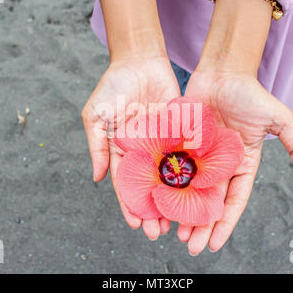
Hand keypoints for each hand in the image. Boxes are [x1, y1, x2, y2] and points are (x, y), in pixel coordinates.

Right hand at [81, 56, 180, 239]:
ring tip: (178, 221)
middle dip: (153, 209)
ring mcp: (163, 143)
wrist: (139, 60)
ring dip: (172, 199)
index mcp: (122, 151)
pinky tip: (195, 192)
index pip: (126, 185)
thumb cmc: (113, 86)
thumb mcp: (96, 116)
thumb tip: (97, 179)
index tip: (137, 224)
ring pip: (169, 177)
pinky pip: (185, 155)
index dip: (130, 205)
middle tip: (160, 232)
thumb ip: (97, 146)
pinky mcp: (180, 132)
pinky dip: (189, 174)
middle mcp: (144, 152)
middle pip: (149, 186)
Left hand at [177, 69, 292, 254]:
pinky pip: (173, 170)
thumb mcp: (280, 119)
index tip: (214, 244)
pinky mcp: (181, 145)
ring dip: (183, 213)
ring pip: (189, 191)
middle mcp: (219, 165)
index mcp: (242, 165)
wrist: (221, 71)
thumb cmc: (250, 94)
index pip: (234, 201)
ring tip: (174, 233)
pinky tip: (159, 204)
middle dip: (201, 226)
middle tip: (190, 246)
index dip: (225, 223)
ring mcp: (199, 157)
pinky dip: (167, 188)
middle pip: (209, 202)